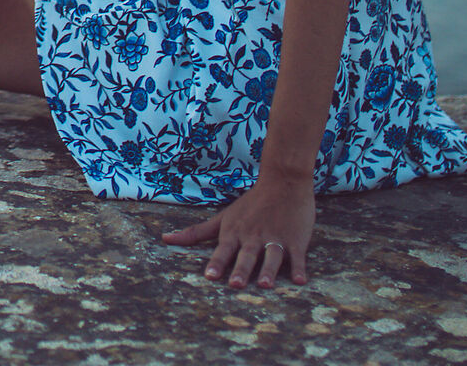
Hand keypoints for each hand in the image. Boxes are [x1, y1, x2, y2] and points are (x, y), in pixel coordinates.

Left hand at [161, 170, 314, 287]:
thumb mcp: (223, 217)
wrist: (283, 181)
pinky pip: (297, 257)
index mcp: (235, 233)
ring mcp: (275, 238)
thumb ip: (196, 232)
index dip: (217, 263)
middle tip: (236, 285)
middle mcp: (253, 236)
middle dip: (241, 269)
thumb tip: (165, 239)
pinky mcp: (295, 241)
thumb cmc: (250, 204)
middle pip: (246, 256)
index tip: (210, 277)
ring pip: (272, 256)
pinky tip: (300, 281)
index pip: (224, 250)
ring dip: (269, 270)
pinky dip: (299, 268)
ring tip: (266, 285)